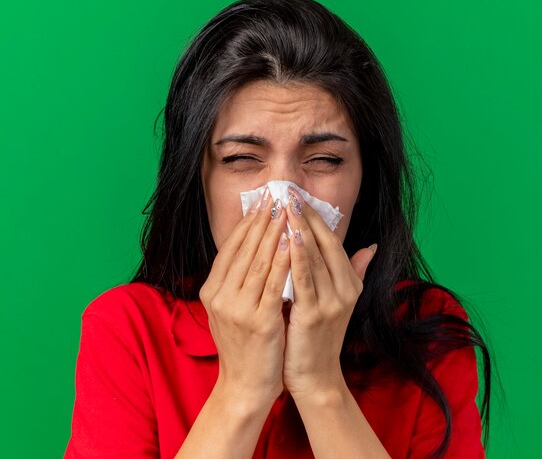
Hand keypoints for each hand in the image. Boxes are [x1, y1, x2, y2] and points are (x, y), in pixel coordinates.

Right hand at [199, 188, 290, 402]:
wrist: (244, 385)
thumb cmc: (244, 344)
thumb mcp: (232, 308)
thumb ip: (238, 279)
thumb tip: (253, 246)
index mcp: (212, 290)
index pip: (231, 247)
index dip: (248, 222)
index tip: (262, 200)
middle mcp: (220, 296)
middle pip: (244, 249)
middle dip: (262, 219)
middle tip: (276, 194)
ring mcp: (237, 308)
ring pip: (258, 261)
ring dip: (274, 232)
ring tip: (286, 209)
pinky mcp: (258, 321)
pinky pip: (273, 284)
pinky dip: (283, 260)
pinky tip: (292, 242)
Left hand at [282, 187, 376, 399]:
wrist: (315, 376)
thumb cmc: (319, 336)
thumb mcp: (340, 301)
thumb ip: (355, 271)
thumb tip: (370, 246)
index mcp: (351, 284)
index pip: (332, 242)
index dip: (317, 217)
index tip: (299, 196)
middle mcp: (346, 290)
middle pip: (324, 244)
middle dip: (307, 215)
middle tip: (289, 191)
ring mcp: (332, 302)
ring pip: (315, 256)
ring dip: (300, 228)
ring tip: (286, 205)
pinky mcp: (315, 314)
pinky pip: (304, 278)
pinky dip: (296, 255)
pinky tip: (287, 237)